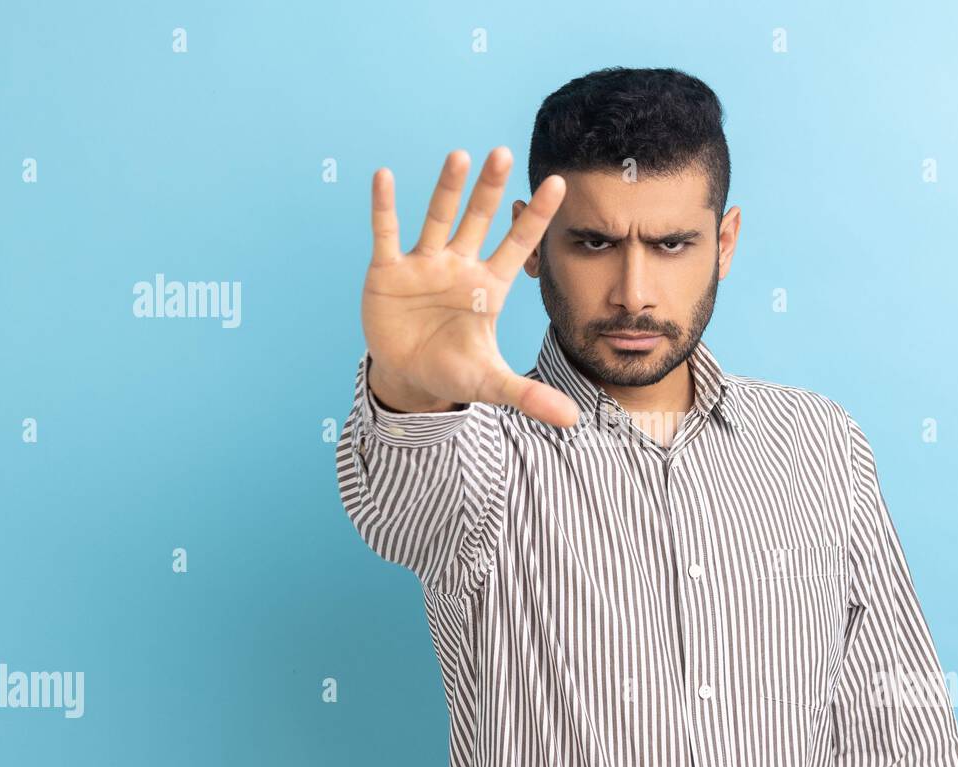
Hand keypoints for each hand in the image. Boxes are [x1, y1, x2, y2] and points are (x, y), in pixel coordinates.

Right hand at [361, 147, 577, 425]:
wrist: (408, 376)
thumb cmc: (453, 370)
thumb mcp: (492, 383)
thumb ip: (530, 396)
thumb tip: (573, 421)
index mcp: (489, 286)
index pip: (520, 245)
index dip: (537, 217)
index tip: (559, 183)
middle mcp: (459, 266)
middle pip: (479, 220)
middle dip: (490, 190)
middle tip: (504, 153)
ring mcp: (424, 265)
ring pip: (438, 219)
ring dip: (446, 189)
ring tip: (459, 155)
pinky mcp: (388, 271)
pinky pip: (386, 233)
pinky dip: (384, 207)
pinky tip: (384, 177)